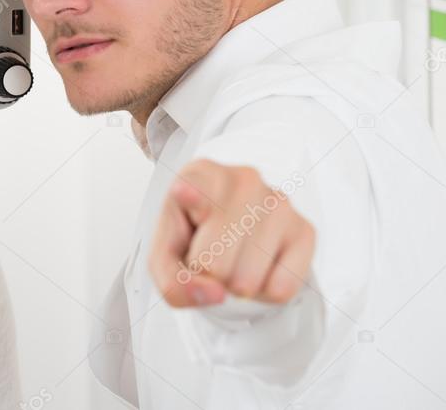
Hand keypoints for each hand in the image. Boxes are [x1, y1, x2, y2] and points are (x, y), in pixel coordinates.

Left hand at [147, 158, 314, 307]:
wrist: (230, 237)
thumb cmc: (191, 239)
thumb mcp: (165, 259)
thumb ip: (172, 283)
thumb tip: (216, 294)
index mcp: (199, 175)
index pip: (193, 192)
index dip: (190, 198)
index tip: (183, 192)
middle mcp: (243, 179)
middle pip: (215, 263)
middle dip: (208, 275)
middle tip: (210, 255)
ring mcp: (278, 201)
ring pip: (247, 281)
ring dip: (235, 286)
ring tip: (233, 259)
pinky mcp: (305, 228)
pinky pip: (281, 288)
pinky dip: (265, 292)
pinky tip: (259, 266)